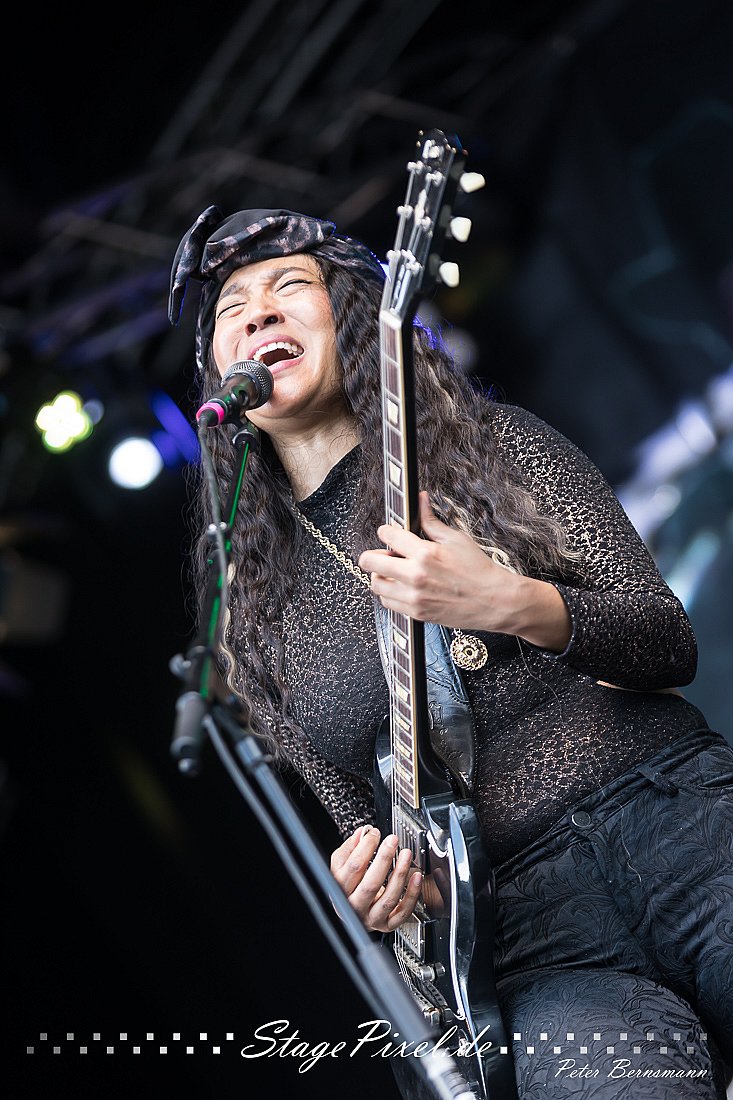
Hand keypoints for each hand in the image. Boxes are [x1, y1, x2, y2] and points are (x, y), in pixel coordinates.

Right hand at [330, 825, 422, 932]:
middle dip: (383, 859)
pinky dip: (412, 894)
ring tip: (406, 854)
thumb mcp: (341, 865)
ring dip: (400, 874)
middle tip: (392, 841)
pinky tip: (416, 877)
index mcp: (341, 889)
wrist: (351, 910)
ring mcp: (371, 917)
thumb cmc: (347, 885)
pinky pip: (402, 912)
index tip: (374, 834)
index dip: (365, 847)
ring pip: (388, 899)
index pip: (354, 867)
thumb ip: (350, 848)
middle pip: (370, 885)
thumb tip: (363, 833)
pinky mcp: (387, 925)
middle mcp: (355, 906)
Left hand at [358, 491, 571, 650]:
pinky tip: (400, 586)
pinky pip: (387, 602)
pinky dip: (389, 593)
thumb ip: (432, 522)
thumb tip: (421, 500)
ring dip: (380, 575)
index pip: (388, 535)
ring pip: (376, 584)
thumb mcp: (456, 539)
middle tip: (383, 553)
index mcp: (425, 553)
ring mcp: (414, 597)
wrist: (494, 601)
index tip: (388, 532)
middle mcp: (415, 575)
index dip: (385, 531)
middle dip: (372, 554)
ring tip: (392, 571)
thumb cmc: (479, 570)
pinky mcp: (416, 613)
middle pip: (370, 562)